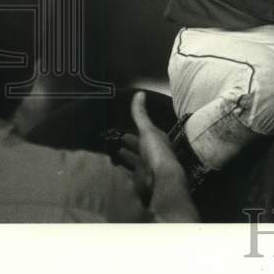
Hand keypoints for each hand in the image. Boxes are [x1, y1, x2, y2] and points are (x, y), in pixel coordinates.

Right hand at [116, 91, 198, 221]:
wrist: (160, 180)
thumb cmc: (156, 152)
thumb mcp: (147, 130)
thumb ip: (141, 114)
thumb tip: (139, 93)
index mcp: (158, 140)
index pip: (146, 133)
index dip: (137, 130)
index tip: (124, 128)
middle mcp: (154, 153)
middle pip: (140, 147)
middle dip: (131, 143)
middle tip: (116, 139)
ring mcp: (148, 167)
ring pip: (135, 160)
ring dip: (127, 156)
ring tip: (114, 151)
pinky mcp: (141, 180)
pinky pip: (131, 173)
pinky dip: (124, 170)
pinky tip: (115, 168)